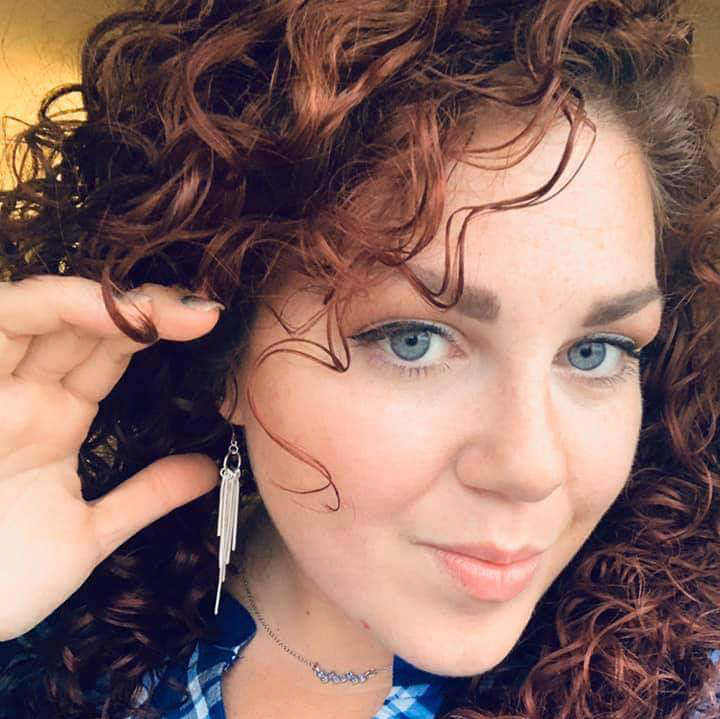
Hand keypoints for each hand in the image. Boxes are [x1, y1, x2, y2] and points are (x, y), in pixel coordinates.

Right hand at [0, 275, 223, 640]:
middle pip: (84, 324)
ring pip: (43, 312)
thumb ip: (145, 497)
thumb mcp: (86, 534)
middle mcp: (22, 393)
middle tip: (202, 310)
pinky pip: (2, 322)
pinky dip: (49, 306)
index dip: (156, 331)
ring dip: (104, 302)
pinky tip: (100, 306)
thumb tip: (209, 471)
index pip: (109, 354)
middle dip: (143, 309)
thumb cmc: (0, 584)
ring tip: (162, 306)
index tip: (209, 325)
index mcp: (54, 419)